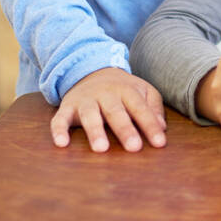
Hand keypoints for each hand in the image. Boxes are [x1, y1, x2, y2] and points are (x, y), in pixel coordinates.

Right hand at [51, 66, 166, 151]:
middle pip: (116, 112)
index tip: (159, 143)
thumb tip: (162, 128)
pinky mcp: (67, 107)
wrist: (92, 71)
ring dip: (95, 131)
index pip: (141, 108)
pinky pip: (60, 119)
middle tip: (134, 148)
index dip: (151, 125)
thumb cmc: (123, 89)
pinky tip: (62, 144)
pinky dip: (59, 130)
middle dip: (125, 130)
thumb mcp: (143, 91)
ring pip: (90, 115)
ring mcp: (85, 100)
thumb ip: (154, 108)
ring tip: (101, 149)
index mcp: (127, 90)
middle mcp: (106, 94)